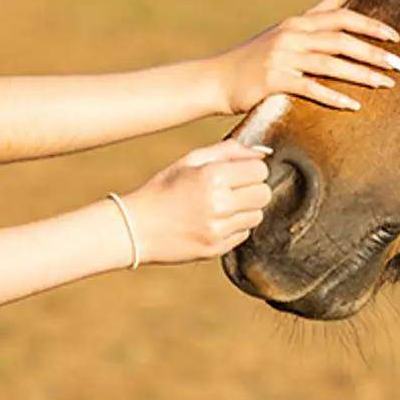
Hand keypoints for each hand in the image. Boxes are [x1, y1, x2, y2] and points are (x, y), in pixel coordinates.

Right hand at [118, 141, 272, 263]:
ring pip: (257, 216)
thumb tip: (263, 152)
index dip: (251, 169)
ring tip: (220, 206)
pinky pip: (244, 234)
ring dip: (245, 209)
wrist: (135, 228)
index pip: (260, 170)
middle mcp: (218, 204)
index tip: (237, 172)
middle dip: (252, 189)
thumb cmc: (163, 189)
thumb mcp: (190, 161)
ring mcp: (218, 230)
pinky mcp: (216, 249)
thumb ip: (228, 151)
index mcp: (212, 176)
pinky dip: (234, 227)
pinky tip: (213, 222)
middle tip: (231, 190)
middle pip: (263, 194)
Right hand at [212, 0, 399, 114]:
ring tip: (385, 85)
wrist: (215, 80)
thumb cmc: (252, 58)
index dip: (370, 25)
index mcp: (297, 23)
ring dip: (361, 74)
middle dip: (374, 52)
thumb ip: (313, 14)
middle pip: (341, 40)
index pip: (341, 18)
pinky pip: (310, 88)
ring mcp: (282, 57)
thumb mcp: (283, 31)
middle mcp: (291, 36)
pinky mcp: (273, 80)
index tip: (395, 36)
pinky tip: (352, 105)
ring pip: (330, 63)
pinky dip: (333, 96)